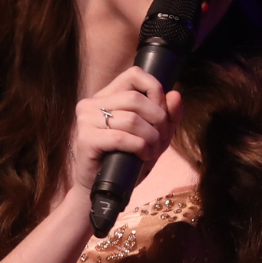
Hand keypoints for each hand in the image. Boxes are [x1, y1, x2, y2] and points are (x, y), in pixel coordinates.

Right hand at [69, 67, 180, 193]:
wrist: (103, 187)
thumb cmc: (128, 159)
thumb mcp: (155, 136)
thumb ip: (168, 116)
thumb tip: (176, 95)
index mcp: (107, 96)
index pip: (134, 74)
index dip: (155, 89)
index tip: (163, 111)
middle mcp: (92, 103)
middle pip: (136, 98)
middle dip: (158, 120)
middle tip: (160, 140)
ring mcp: (86, 120)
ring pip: (132, 119)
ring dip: (151, 138)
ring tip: (152, 151)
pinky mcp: (85, 139)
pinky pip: (121, 137)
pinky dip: (139, 147)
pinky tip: (142, 156)